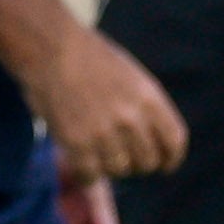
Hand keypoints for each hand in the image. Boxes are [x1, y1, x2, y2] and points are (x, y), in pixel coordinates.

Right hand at [27, 26, 185, 183]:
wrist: (50, 48)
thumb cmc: (88, 58)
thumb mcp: (130, 76)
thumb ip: (144, 107)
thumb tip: (149, 141)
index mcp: (149, 98)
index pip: (174, 141)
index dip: (170, 159)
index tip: (164, 166)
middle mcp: (131, 117)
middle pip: (147, 162)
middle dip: (136, 163)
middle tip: (121, 157)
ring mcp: (103, 132)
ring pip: (119, 170)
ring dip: (108, 166)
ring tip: (96, 153)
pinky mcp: (76, 143)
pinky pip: (89, 174)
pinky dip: (86, 174)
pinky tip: (80, 163)